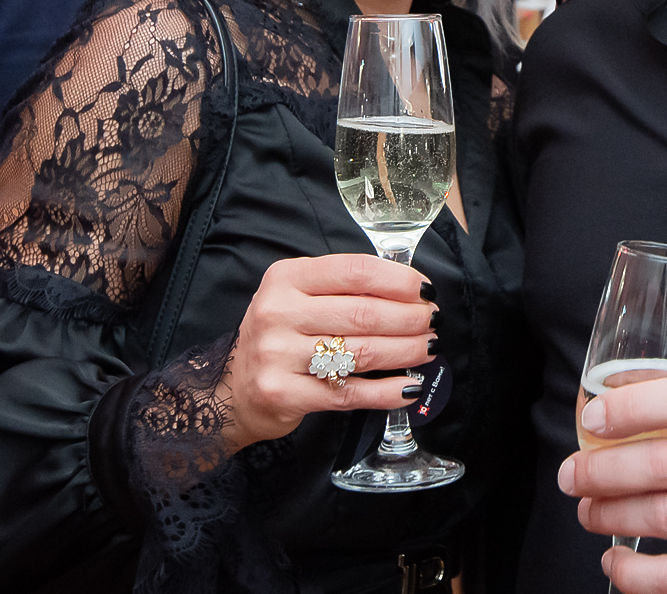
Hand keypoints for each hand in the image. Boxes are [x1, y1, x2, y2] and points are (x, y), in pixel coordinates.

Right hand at [221, 253, 435, 451]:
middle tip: (432, 322)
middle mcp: (278, 312)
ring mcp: (278, 355)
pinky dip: (387, 391)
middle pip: (363, 313)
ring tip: (429, 348)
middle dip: (409, 318)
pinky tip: (409, 386)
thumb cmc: (280, 335)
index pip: (354, 271)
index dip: (398, 280)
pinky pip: (349, 393)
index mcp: (286, 278)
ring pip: (361, 352)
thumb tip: (409, 290)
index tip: (425, 290)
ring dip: (406, 351)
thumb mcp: (298, 296)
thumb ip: (343, 288)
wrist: (233, 389)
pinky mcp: (284, 394)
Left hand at [559, 375, 666, 593]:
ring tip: (587, 508)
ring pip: (664, 520)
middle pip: (664, 467)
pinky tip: (615, 559)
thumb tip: (629, 397)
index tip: (596, 415)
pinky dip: (636, 574)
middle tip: (574, 472)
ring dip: (610, 515)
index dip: (634, 406)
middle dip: (603, 470)